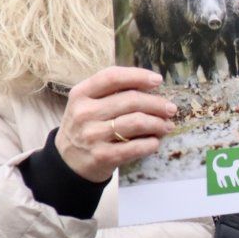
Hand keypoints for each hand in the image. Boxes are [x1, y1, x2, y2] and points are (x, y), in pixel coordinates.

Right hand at [56, 67, 176, 182]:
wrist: (68, 161)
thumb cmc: (86, 126)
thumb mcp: (87, 103)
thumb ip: (112, 92)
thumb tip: (151, 84)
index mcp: (81, 94)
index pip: (112, 77)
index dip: (138, 76)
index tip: (158, 80)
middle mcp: (84, 113)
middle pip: (131, 100)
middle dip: (157, 104)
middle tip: (170, 109)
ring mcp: (92, 135)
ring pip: (137, 122)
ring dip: (159, 123)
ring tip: (167, 126)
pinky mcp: (102, 156)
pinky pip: (136, 147)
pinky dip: (151, 143)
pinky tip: (155, 142)